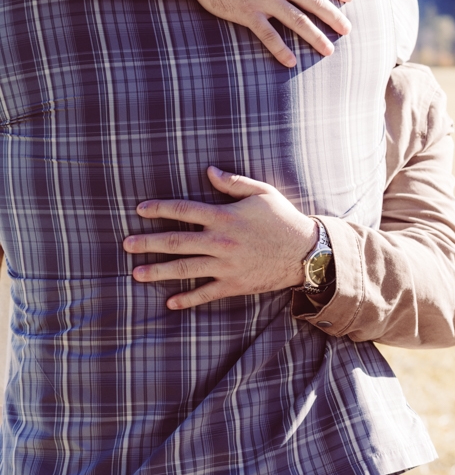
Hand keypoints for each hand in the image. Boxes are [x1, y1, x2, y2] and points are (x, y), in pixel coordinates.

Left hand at [123, 166, 319, 308]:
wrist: (307, 252)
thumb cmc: (284, 219)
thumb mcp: (263, 193)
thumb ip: (234, 183)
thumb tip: (208, 171)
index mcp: (225, 217)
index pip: (184, 210)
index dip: (159, 208)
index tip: (140, 210)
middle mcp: (221, 241)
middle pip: (176, 242)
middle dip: (148, 242)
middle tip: (126, 244)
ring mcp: (226, 265)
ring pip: (184, 269)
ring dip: (157, 271)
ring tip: (136, 273)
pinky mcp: (234, 284)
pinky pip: (206, 293)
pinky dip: (187, 299)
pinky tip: (169, 302)